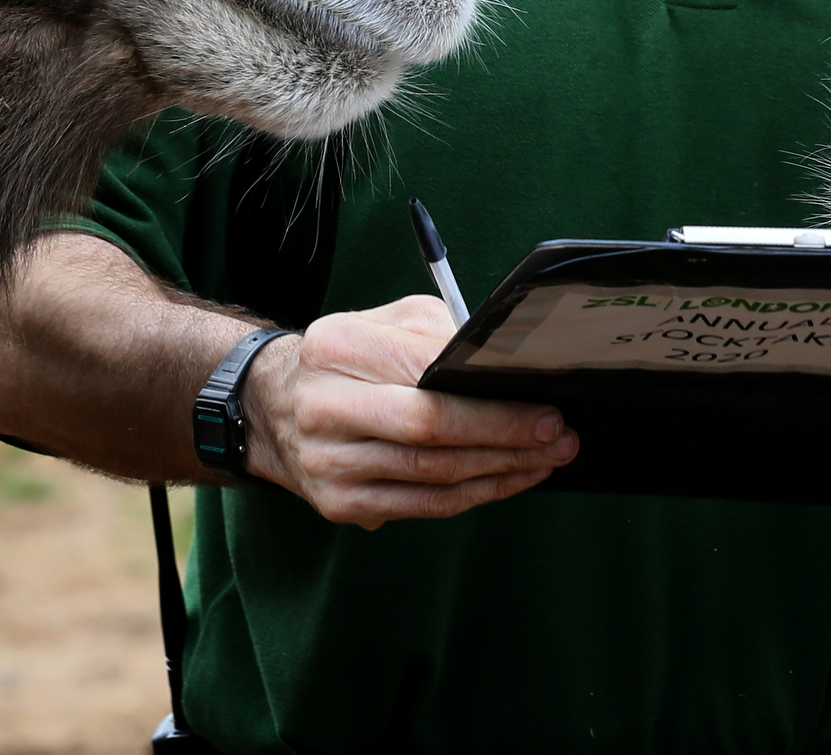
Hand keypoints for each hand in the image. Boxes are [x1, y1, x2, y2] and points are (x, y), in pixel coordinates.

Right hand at [238, 296, 576, 526]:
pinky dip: (475, 494)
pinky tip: (511, 479)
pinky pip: (423, 506)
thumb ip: (439, 336)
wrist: (273, 407)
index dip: (487, 394)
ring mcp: (328, 464)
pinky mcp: (340, 505)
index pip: (424, 373)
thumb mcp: (386, 323)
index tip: (541, 400)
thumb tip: (507, 365)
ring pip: (432, 476)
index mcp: (335, 347)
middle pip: (429, 431)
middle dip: (503, 436)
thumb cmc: (348, 360)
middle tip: (558, 434)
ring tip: (548, 457)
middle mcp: (323, 408)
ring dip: (501, 471)